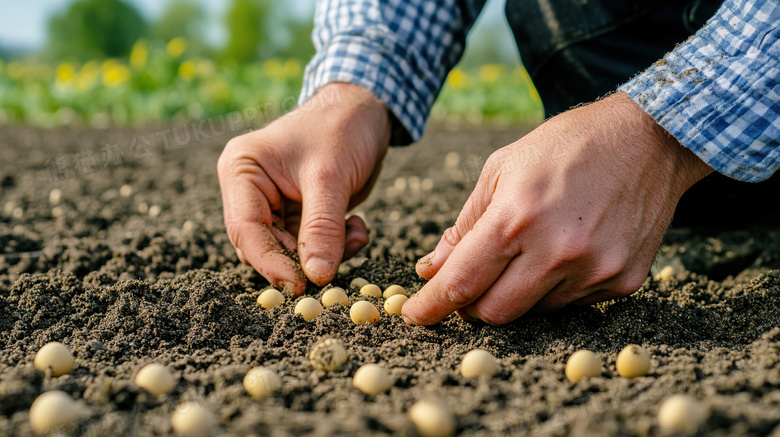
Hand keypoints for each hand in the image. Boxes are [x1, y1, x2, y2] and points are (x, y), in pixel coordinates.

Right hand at [217, 83, 390, 294]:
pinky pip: (312, 246)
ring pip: (291, 252)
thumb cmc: (341, 128)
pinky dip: (337, 246)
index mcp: (242, 172)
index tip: (301, 285)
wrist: (366, 109)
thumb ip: (322, 228)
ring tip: (355, 232)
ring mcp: (275, 205)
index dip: (271, 262)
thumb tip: (317, 278)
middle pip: (265, 246)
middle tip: (337, 261)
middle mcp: (251, 192)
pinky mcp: (300, 214)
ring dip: (326, 253)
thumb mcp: (330, 178)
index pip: (246, 229)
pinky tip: (357, 227)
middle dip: (303, 259)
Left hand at [403, 92, 712, 324]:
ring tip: (527, 251)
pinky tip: (563, 251)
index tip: (415, 315)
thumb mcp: (501, 169)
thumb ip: (464, 226)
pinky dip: (553, 288)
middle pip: (493, 312)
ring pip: (532, 312)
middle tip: (467, 284)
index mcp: (517, 217)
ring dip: (514, 293)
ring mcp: (593, 270)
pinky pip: (570, 304)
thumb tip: (432, 269)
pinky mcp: (622, 281)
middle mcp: (557, 251)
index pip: (461, 282)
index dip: (431, 306)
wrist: (649, 139)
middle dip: (470, 305)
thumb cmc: (565, 146)